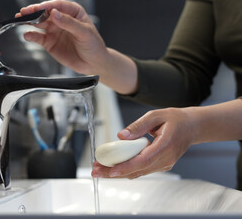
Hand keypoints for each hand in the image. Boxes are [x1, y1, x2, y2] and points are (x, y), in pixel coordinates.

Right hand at [16, 0, 107, 75]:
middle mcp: (62, 19)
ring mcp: (54, 30)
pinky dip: (31, 35)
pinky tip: (27, 34)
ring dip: (29, 21)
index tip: (39, 8)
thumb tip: (54, 13)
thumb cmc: (93, 45)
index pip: (58, 5)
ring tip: (20, 20)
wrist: (93, 64)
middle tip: (24, 12)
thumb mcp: (84, 33)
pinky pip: (38, 37)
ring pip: (39, 23)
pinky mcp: (49, 42)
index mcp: (73, 12)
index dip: (47, 6)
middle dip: (34, 11)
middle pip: (45, 13)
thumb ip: (69, 23)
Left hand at [92, 99, 241, 178]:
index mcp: (166, 146)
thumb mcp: (156, 115)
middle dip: (114, 172)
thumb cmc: (176, 119)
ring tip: (99, 169)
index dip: (126, 167)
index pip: (144, 160)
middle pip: (137, 170)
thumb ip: (138, 125)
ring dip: (117, 172)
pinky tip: (112, 167)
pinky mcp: (160, 165)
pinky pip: (141, 169)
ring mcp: (164, 164)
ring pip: (137, 172)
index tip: (111, 170)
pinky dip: (126, 169)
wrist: (193, 127)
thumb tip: (121, 135)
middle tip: (96, 171)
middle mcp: (166, 159)